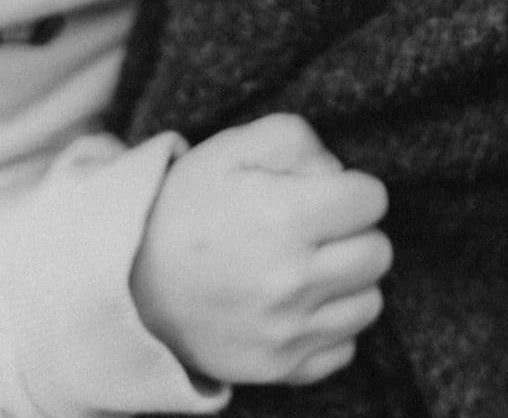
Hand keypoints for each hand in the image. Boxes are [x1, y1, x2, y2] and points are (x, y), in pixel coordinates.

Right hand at [130, 113, 391, 385]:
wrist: (129, 283)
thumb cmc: (188, 206)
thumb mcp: (233, 147)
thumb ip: (297, 139)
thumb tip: (338, 171)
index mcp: (284, 218)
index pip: (372, 199)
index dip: (351, 189)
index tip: (326, 194)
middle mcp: (291, 280)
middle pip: (378, 253)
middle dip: (355, 233)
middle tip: (319, 229)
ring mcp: (286, 332)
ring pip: (369, 302)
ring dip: (349, 281)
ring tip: (311, 266)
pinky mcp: (279, 368)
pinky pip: (345, 349)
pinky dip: (331, 327)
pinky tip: (300, 304)